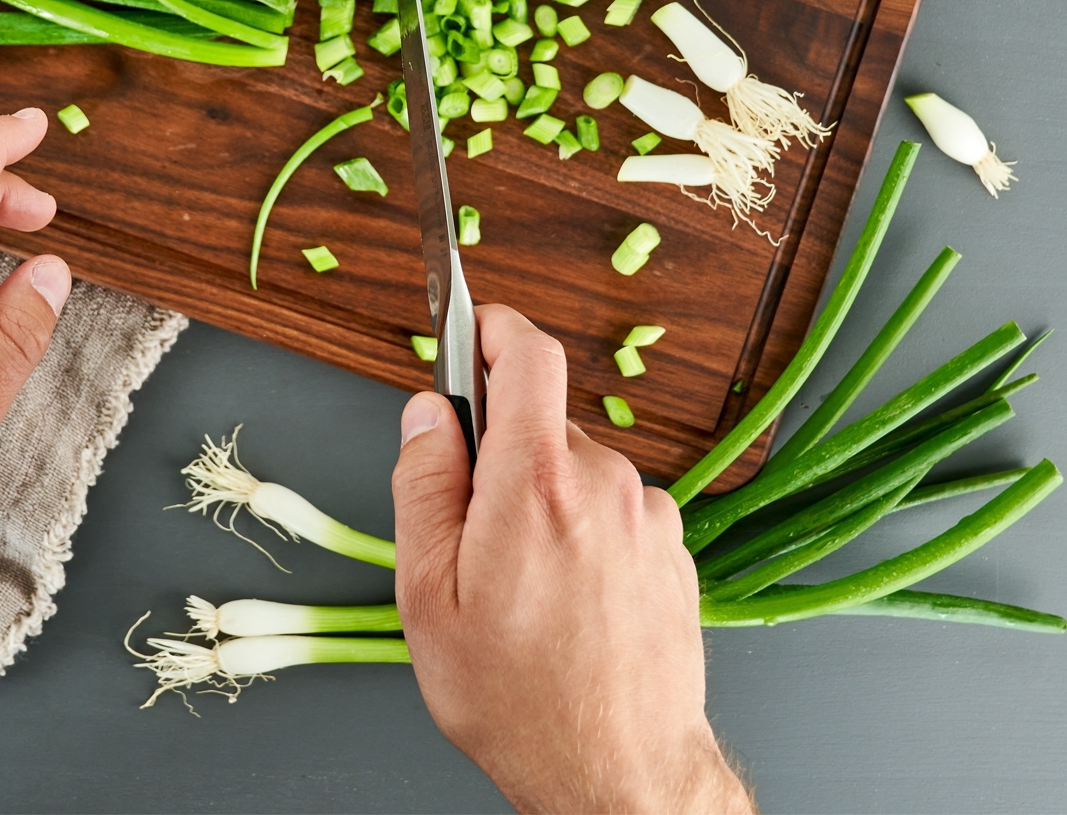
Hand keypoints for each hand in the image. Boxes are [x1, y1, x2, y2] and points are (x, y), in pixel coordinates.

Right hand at [392, 305, 752, 814]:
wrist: (622, 777)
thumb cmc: (519, 700)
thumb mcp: (429, 598)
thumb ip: (423, 485)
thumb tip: (427, 413)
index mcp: (537, 485)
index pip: (527, 354)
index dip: (493, 328)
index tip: (470, 330)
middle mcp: (606, 484)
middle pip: (542, 421)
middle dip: (501, 453)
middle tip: (473, 533)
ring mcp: (649, 515)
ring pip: (577, 469)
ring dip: (543, 498)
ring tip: (525, 585)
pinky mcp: (673, 546)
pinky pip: (613, 507)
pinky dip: (583, 528)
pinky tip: (569, 597)